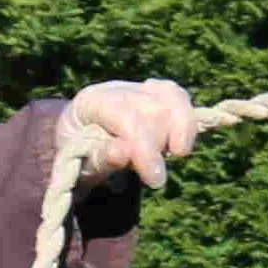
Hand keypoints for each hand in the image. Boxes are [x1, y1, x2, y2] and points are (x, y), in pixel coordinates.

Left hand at [69, 77, 196, 191]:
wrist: (80, 145)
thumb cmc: (80, 157)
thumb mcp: (81, 164)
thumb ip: (101, 157)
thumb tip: (123, 152)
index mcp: (92, 102)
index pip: (127, 117)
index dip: (145, 148)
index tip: (155, 179)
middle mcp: (117, 89)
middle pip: (154, 108)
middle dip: (159, 146)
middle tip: (152, 175)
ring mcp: (139, 88)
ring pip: (173, 98)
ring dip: (180, 132)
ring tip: (169, 155)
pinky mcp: (158, 93)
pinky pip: (180, 98)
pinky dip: (186, 123)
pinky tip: (178, 145)